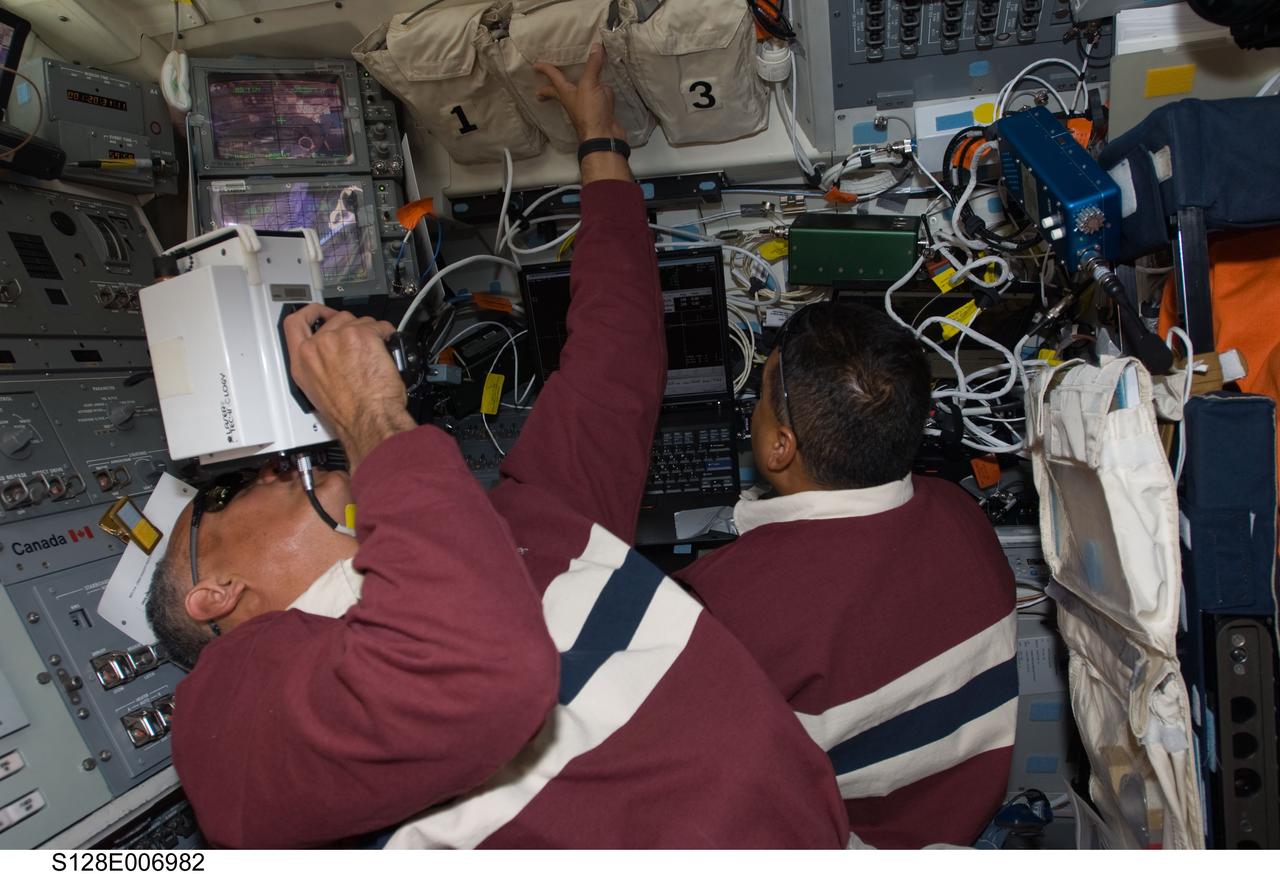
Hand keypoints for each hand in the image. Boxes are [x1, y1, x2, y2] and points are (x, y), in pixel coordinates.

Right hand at [282, 304, 414, 466]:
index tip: (319, 312)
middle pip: (334, 319)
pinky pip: (378, 325)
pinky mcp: (361, 335)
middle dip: (350, 327)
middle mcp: (316, 347)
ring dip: (368, 332)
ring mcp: (338, 338)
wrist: (368, 420)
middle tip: (361, 340)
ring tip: (374, 352)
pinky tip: (387, 348)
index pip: (294, 324)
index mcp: (302, 363)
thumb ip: (318, 369)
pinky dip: (386, 334)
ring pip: (357, 320)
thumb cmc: (349, 414)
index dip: (308, 313)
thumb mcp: (319, 393)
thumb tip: (331, 360)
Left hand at [534, 44, 626, 142]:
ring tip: (574, 85)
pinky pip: (598, 97)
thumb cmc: (590, 113)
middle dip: (550, 90)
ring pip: (580, 93)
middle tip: (540, 91)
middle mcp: (574, 100)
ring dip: (577, 90)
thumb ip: (592, 66)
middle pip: (560, 92)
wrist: (603, 136)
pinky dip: (600, 92)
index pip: (554, 77)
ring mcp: (587, 106)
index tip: (536, 65)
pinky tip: (604, 90)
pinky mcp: (600, 111)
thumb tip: (595, 46)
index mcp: (566, 93)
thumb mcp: (589, 85)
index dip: (545, 69)